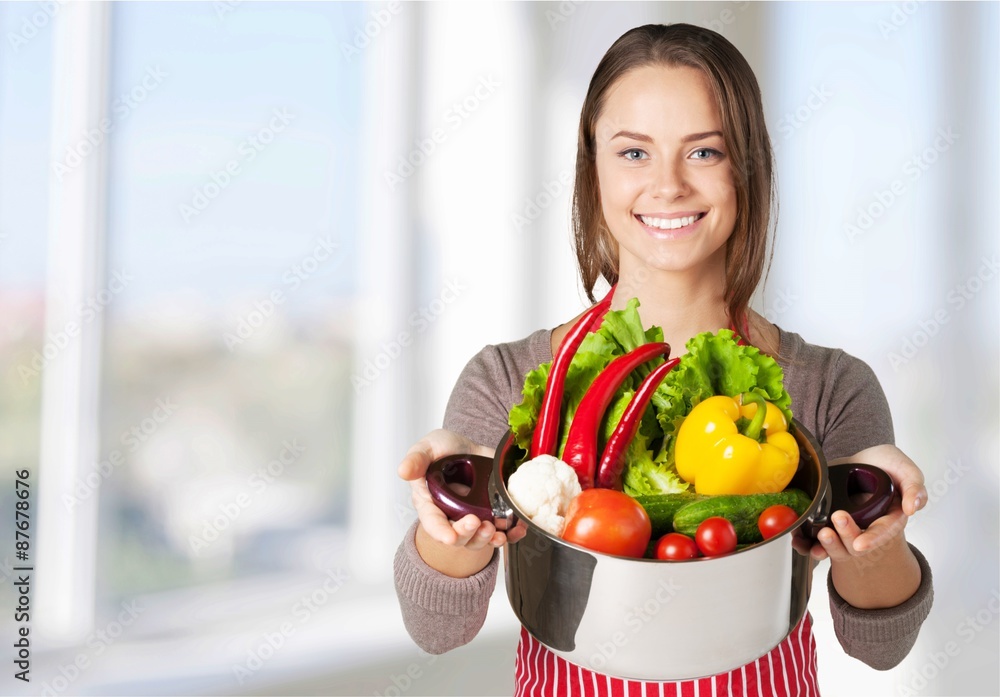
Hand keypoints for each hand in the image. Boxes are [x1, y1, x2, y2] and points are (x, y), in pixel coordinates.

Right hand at [398, 429, 522, 556]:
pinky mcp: (492, 514)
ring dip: (489, 539)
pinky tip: (517, 529)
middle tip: (478, 523)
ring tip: (496, 530)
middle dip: (468, 534)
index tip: (450, 538)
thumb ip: (416, 459)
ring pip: (479, 539)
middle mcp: (451, 516)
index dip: (441, 533)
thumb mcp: (427, 448)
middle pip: (459, 536)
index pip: (433, 523)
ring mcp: (473, 517)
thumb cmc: (442, 450)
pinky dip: (511, 534)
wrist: (468, 447)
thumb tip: (403, 471)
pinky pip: (503, 532)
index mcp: (430, 503)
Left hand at [795, 444, 925, 561]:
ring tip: (815, 539)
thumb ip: (914, 487)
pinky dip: (805, 541)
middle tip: (828, 531)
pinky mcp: (825, 519)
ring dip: (823, 547)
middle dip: (842, 540)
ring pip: (834, 544)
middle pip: (854, 541)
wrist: (859, 456)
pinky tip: (798, 541)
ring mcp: (845, 525)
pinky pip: (814, 537)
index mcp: (888, 519)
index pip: (882, 533)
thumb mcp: (905, 470)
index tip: (860, 545)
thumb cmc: (886, 463)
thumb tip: (913, 508)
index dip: (872, 540)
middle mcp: (865, 526)